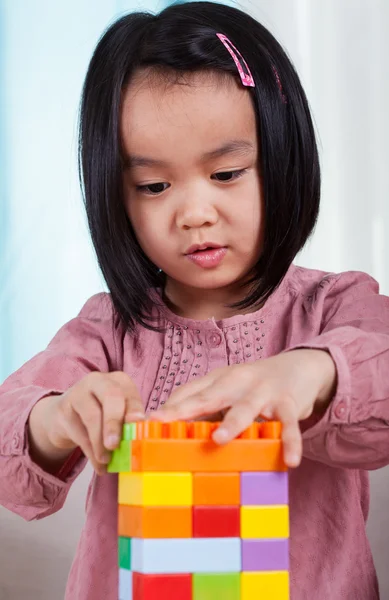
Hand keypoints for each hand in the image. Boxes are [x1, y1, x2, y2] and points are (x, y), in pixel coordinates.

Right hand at [28, 371, 143, 474]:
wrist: (65, 415)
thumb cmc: (101, 413)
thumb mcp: (118, 414)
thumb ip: (129, 423)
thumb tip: (140, 442)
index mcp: (119, 381)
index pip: (130, 394)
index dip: (135, 409)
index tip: (138, 424)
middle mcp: (99, 381)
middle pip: (111, 396)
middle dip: (114, 422)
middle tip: (114, 445)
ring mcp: (79, 392)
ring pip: (92, 416)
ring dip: (100, 442)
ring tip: (106, 460)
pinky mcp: (63, 409)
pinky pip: (79, 432)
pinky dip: (90, 452)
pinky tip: (99, 465)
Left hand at [152, 350, 335, 467]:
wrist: (300, 367)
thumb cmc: (255, 385)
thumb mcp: (227, 390)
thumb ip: (204, 407)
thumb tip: (170, 431)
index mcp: (219, 380)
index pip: (190, 392)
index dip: (169, 406)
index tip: (148, 421)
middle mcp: (238, 382)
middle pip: (210, 395)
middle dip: (187, 408)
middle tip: (164, 421)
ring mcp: (263, 392)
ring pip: (246, 407)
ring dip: (233, 422)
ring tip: (219, 439)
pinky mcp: (289, 403)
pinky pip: (289, 424)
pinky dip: (290, 441)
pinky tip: (289, 460)